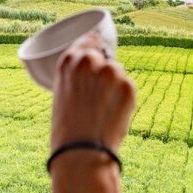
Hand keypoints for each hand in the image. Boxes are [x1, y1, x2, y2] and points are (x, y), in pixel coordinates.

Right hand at [50, 32, 136, 153]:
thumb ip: (78, 75)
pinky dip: (125, 99)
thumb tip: (97, 69)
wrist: (81, 152)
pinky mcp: (128, 86)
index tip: (101, 52)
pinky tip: (112, 114)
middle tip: (100, 95)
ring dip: (115, 85)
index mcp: (69, 60)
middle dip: (105, 71)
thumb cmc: (67, 128)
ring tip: (103, 109)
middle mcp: (89, 61)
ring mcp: (110, 72)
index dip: (96, 47)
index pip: (89, 40)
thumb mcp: (64, 93)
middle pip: (105, 56)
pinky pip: (129, 87)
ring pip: (118, 72)